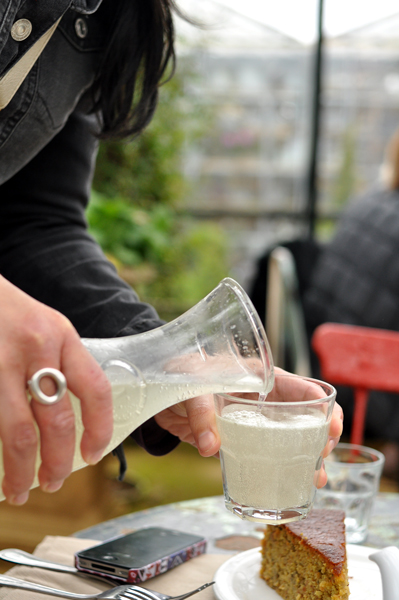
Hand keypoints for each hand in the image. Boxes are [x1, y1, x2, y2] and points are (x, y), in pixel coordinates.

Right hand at [0, 276, 112, 504]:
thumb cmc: (7, 310)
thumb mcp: (44, 325)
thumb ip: (60, 362)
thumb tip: (71, 418)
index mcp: (61, 335)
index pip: (96, 388)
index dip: (99, 428)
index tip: (94, 456)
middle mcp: (35, 347)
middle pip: (56, 419)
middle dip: (57, 462)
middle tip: (52, 483)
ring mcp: (0, 360)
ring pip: (17, 431)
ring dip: (20, 469)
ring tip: (19, 489)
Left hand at [154, 366, 343, 490]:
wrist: (157, 391)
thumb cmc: (180, 372)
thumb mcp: (192, 385)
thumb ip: (201, 412)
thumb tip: (211, 446)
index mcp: (260, 377)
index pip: (300, 387)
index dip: (321, 405)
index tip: (330, 426)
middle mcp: (262, 400)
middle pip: (303, 416)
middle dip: (321, 435)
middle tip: (323, 457)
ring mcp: (252, 421)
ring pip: (289, 438)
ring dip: (305, 457)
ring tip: (315, 479)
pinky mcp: (238, 440)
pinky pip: (264, 455)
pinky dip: (278, 469)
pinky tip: (290, 483)